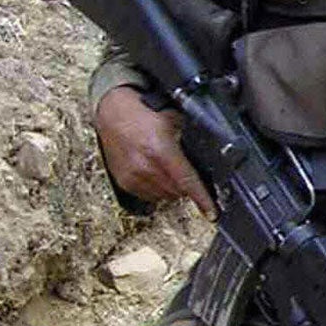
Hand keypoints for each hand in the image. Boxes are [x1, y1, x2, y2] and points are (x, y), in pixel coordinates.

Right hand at [95, 87, 213, 217]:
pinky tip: (158, 174)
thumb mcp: (173, 120)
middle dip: (188, 186)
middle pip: (178, 191)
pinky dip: (158, 190)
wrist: (112, 112)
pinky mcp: (124, 182)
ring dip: (173, 189)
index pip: (187, 181)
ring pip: (165, 196)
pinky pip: (149, 196)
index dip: (202, 199)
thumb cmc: (143, 114)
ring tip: (171, 171)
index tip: (212, 213)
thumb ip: (191, 138)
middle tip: (189, 173)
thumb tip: (211, 154)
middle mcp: (144, 167)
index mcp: (160, 150)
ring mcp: (132, 177)